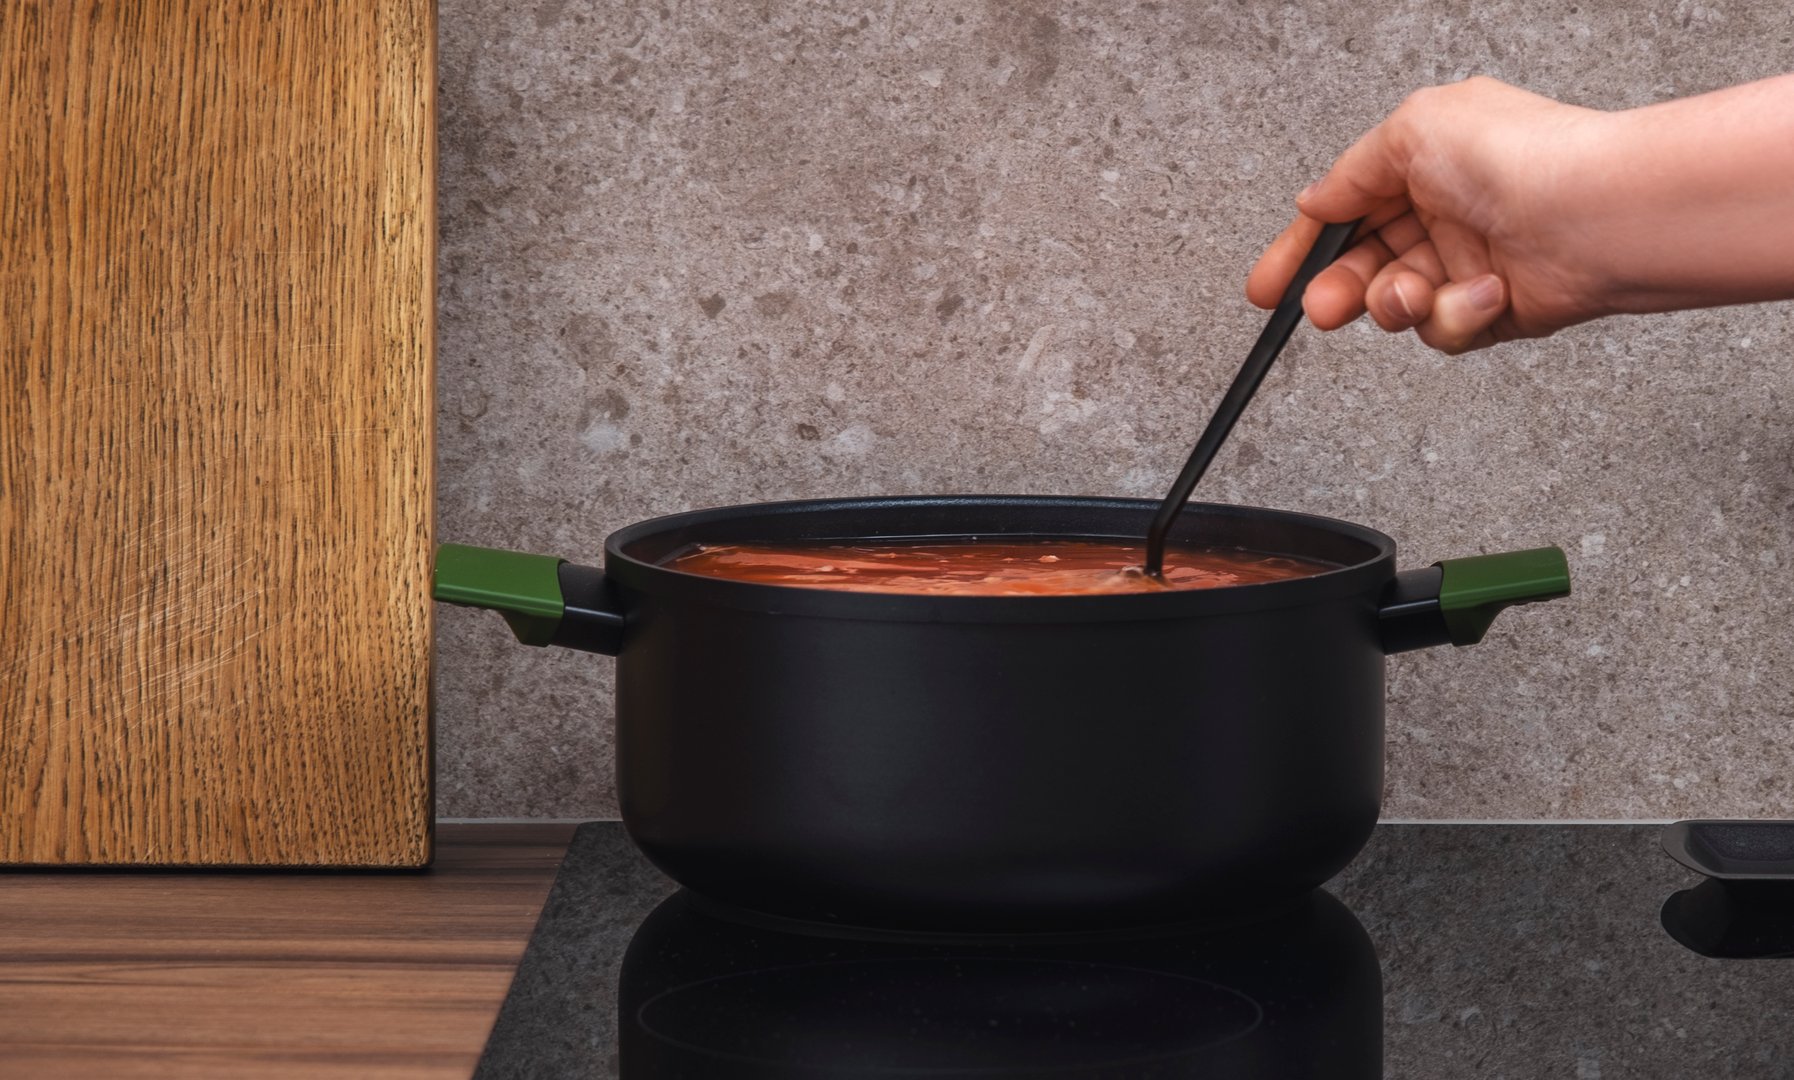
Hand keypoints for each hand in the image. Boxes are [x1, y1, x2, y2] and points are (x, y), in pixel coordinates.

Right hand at [1247, 77, 1613, 354]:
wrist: (1595, 216)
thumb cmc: (1517, 157)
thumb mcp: (1408, 131)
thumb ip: (1350, 173)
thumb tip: (1315, 199)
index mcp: (1421, 165)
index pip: (1342, 213)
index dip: (1299, 252)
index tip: (1266, 289)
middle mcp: (1443, 213)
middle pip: (1360, 268)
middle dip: (1336, 292)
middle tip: (1321, 308)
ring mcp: (1466, 263)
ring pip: (1396, 307)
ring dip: (1397, 305)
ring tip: (1412, 294)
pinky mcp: (1492, 309)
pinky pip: (1445, 330)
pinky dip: (1457, 316)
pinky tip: (1486, 291)